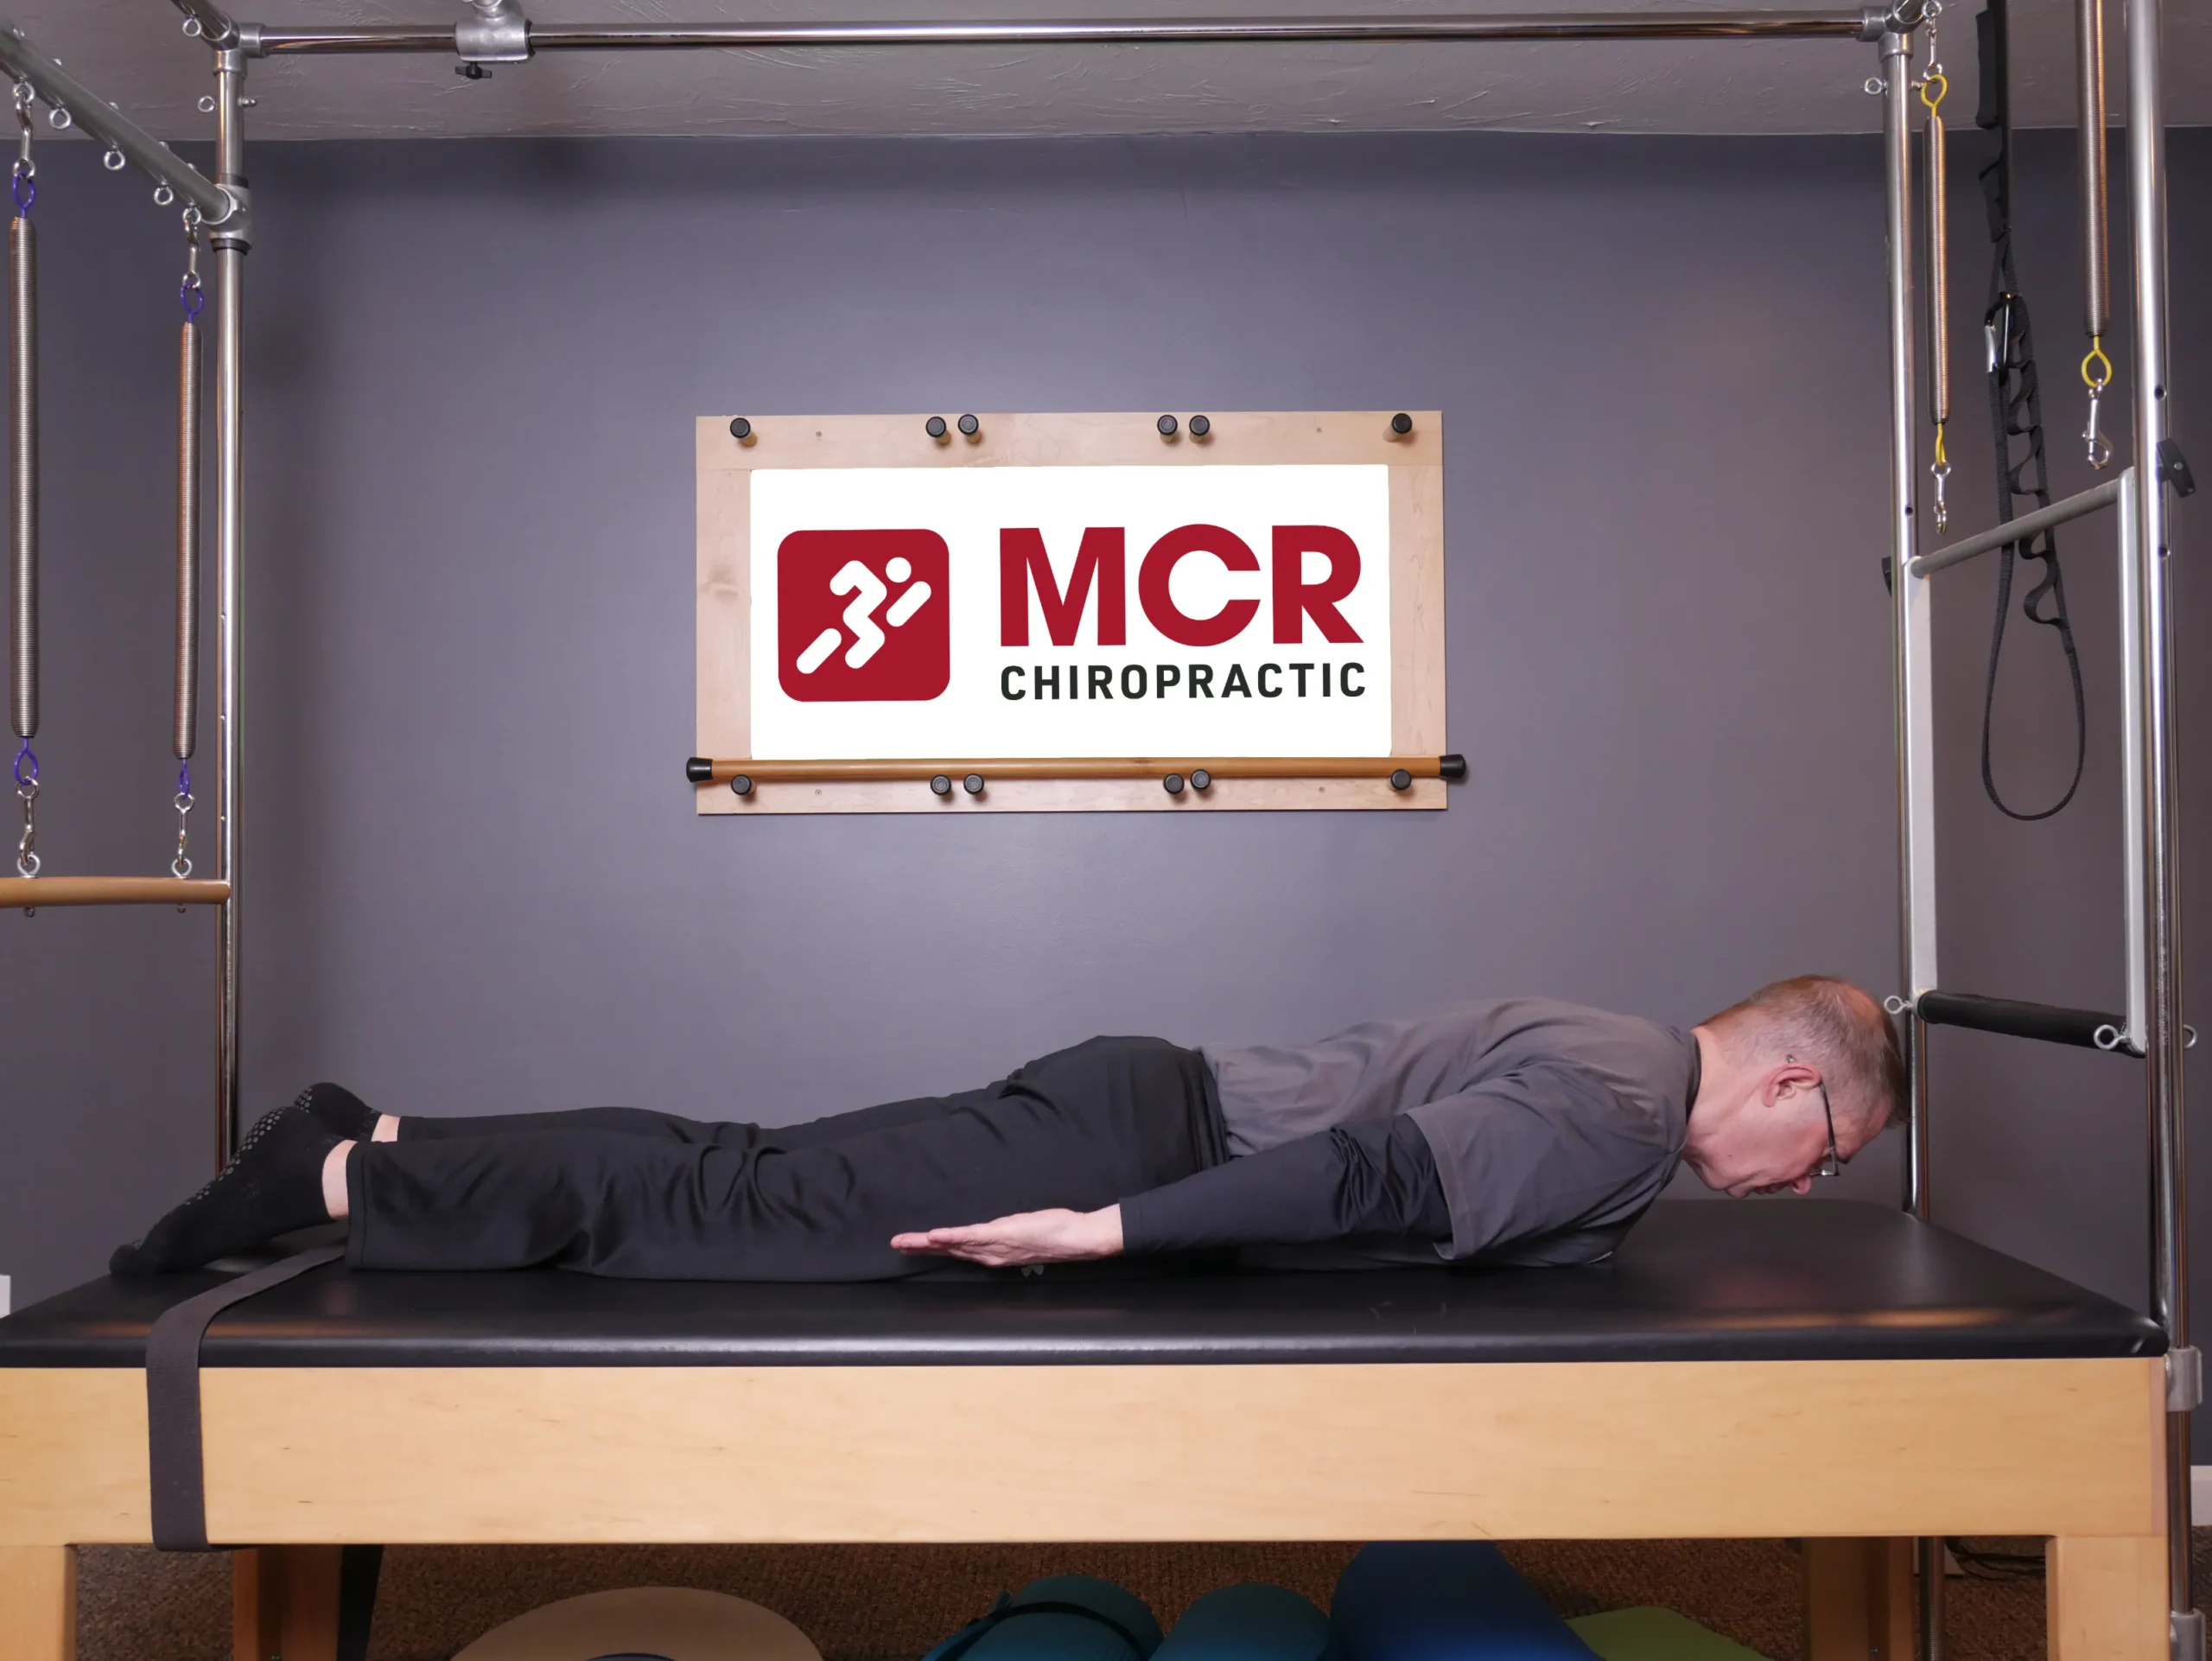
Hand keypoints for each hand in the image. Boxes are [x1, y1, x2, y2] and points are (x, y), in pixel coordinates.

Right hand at [891, 1205, 1123, 1267]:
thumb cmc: (1054, 1234)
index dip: (934, 1247)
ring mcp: (994, 1246)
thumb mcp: (1024, 1231)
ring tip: (904, 1241)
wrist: (1076, 1239)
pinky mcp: (1000, 1236)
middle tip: (895, 1244)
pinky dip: (950, 1237)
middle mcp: (989, 1254)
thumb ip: (1005, 1232)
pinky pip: (970, 1237)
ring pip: (953, 1244)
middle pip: (948, 1250)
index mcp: (993, 1253)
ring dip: (926, 1243)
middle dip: (920, 1248)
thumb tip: (992, 1229)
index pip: (957, 1249)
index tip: (912, 1243)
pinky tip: (933, 1235)